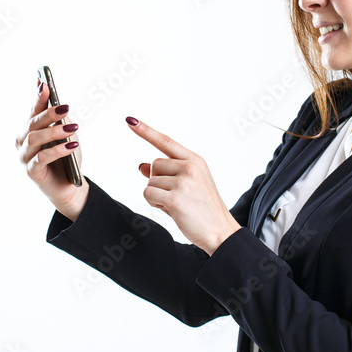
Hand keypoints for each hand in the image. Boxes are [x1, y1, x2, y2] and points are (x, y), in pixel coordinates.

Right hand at [17, 78, 88, 219]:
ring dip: (55, 132)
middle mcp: (22, 141)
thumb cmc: (66, 157)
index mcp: (29, 129)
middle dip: (49, 113)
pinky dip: (58, 150)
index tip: (45, 83)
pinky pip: (42, 158)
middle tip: (65, 107)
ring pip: (35, 138)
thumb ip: (62, 121)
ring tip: (73, 129)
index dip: (39, 97)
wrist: (69, 185)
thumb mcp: (67, 135)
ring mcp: (24, 156)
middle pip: (33, 123)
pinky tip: (71, 146)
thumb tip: (60, 107)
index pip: (33, 110)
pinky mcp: (31, 171)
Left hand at [126, 116, 240, 254]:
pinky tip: (171, 210)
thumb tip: (142, 166)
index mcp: (195, 160)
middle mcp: (190, 167)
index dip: (146, 131)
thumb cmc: (204, 209)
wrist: (220, 231)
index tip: (130, 121)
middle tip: (176, 196)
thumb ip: (167, 173)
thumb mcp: (189, 185)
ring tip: (177, 205)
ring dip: (157, 195)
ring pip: (149, 181)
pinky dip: (154, 204)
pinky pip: (148, 194)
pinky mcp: (174, 198)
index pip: (166, 142)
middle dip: (158, 181)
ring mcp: (183, 182)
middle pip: (154, 165)